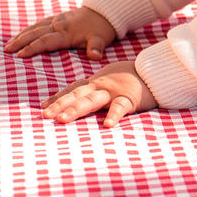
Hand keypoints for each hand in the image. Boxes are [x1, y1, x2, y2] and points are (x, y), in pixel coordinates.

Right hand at [6, 7, 116, 59]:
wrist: (104, 12)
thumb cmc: (102, 29)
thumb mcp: (101, 39)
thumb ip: (96, 48)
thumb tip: (95, 56)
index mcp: (66, 33)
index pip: (45, 41)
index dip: (32, 48)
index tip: (20, 55)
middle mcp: (58, 25)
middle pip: (35, 33)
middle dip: (20, 41)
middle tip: (6, 50)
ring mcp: (57, 21)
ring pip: (34, 28)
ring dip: (21, 36)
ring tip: (8, 45)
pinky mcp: (57, 18)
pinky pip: (39, 24)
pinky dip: (28, 30)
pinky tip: (20, 35)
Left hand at [40, 60, 156, 125]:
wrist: (154, 71)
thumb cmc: (130, 77)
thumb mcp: (108, 80)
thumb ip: (93, 89)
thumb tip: (76, 100)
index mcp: (96, 82)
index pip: (73, 89)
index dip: (58, 97)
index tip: (42, 106)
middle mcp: (101, 85)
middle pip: (77, 95)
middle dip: (59, 105)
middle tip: (44, 116)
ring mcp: (114, 91)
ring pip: (92, 100)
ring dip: (76, 109)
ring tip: (62, 120)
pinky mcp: (130, 98)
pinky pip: (120, 107)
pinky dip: (113, 115)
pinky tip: (106, 125)